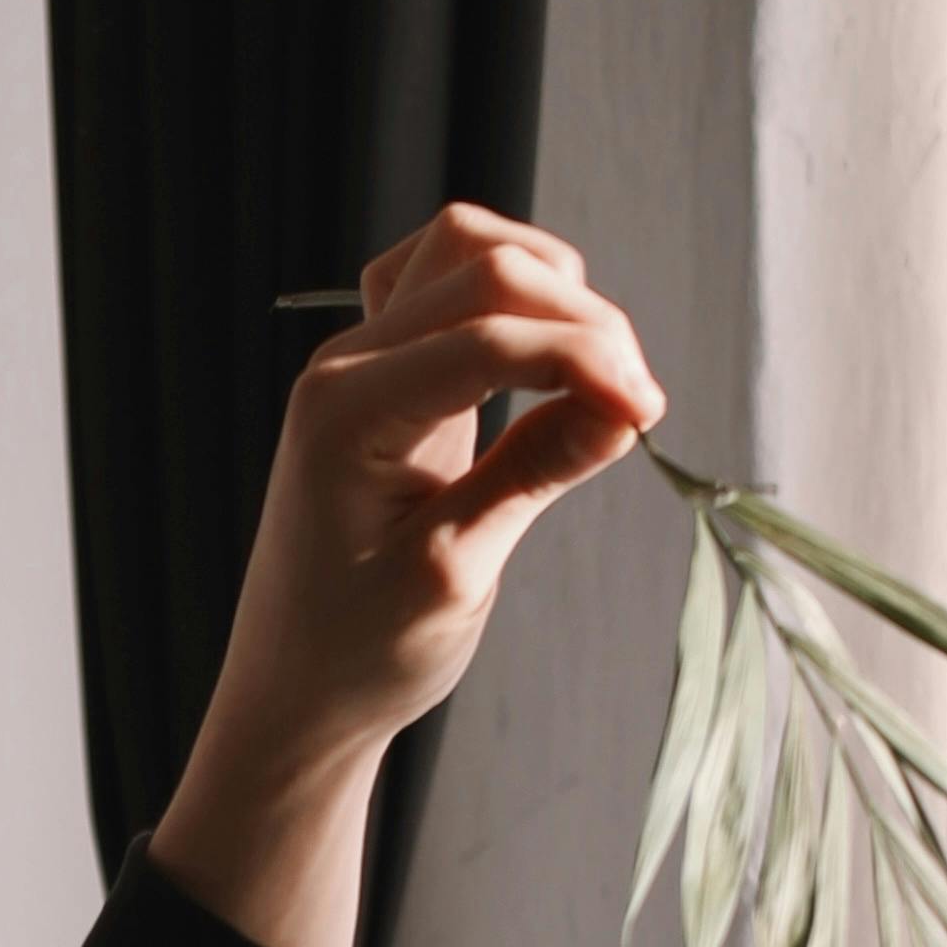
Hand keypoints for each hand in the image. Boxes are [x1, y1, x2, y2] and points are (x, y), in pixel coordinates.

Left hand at [153, 207, 664, 946]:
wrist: (297, 694)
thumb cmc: (360, 654)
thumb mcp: (456, 572)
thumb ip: (534, 473)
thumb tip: (623, 406)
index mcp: (346, 414)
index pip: (488, 338)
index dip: (586, 359)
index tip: (649, 414)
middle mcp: (343, 366)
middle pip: (487, 270)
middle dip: (581, 321)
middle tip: (637, 407)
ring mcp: (359, 361)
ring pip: (468, 252)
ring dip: (550, 292)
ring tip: (599, 379)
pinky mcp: (383, 374)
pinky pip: (446, 282)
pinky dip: (511, 296)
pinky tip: (549, 356)